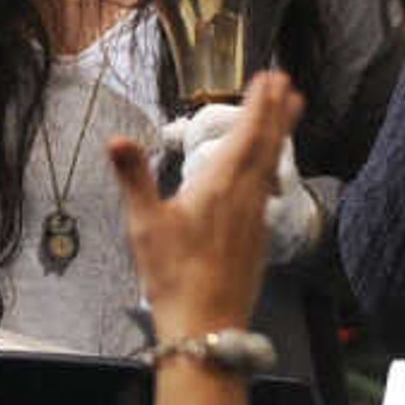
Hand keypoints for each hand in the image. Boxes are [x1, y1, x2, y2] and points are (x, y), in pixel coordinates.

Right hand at [115, 70, 303, 340]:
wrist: (206, 325)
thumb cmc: (173, 276)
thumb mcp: (144, 224)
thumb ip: (134, 177)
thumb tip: (116, 138)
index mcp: (219, 186)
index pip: (246, 135)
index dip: (260, 105)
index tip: (271, 79)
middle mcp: (245, 198)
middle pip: (267, 146)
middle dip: (277, 113)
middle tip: (288, 84)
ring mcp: (255, 219)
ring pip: (271, 167)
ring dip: (279, 137)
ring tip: (288, 115)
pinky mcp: (258, 239)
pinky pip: (267, 192)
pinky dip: (271, 168)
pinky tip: (266, 172)